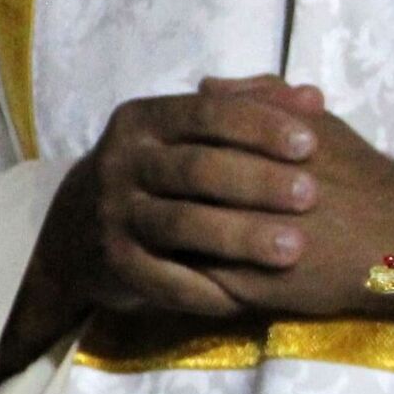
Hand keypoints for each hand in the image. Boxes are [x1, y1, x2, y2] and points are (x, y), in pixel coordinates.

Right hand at [0, 77, 393, 373]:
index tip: (310, 143)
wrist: (80, 228)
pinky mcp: (113, 263)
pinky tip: (251, 296)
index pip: (206, 113)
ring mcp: (114, 214)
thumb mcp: (193, 133)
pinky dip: (208, 289)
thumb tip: (313, 97)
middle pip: (196, 168)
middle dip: (257, 181)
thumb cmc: (164, 172)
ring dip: (239, 236)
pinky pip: (164, 278)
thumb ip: (253, 109)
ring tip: (293, 248)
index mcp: (146, 120)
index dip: (259, 125)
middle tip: (311, 195)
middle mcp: (122, 162)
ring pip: (181, 224)